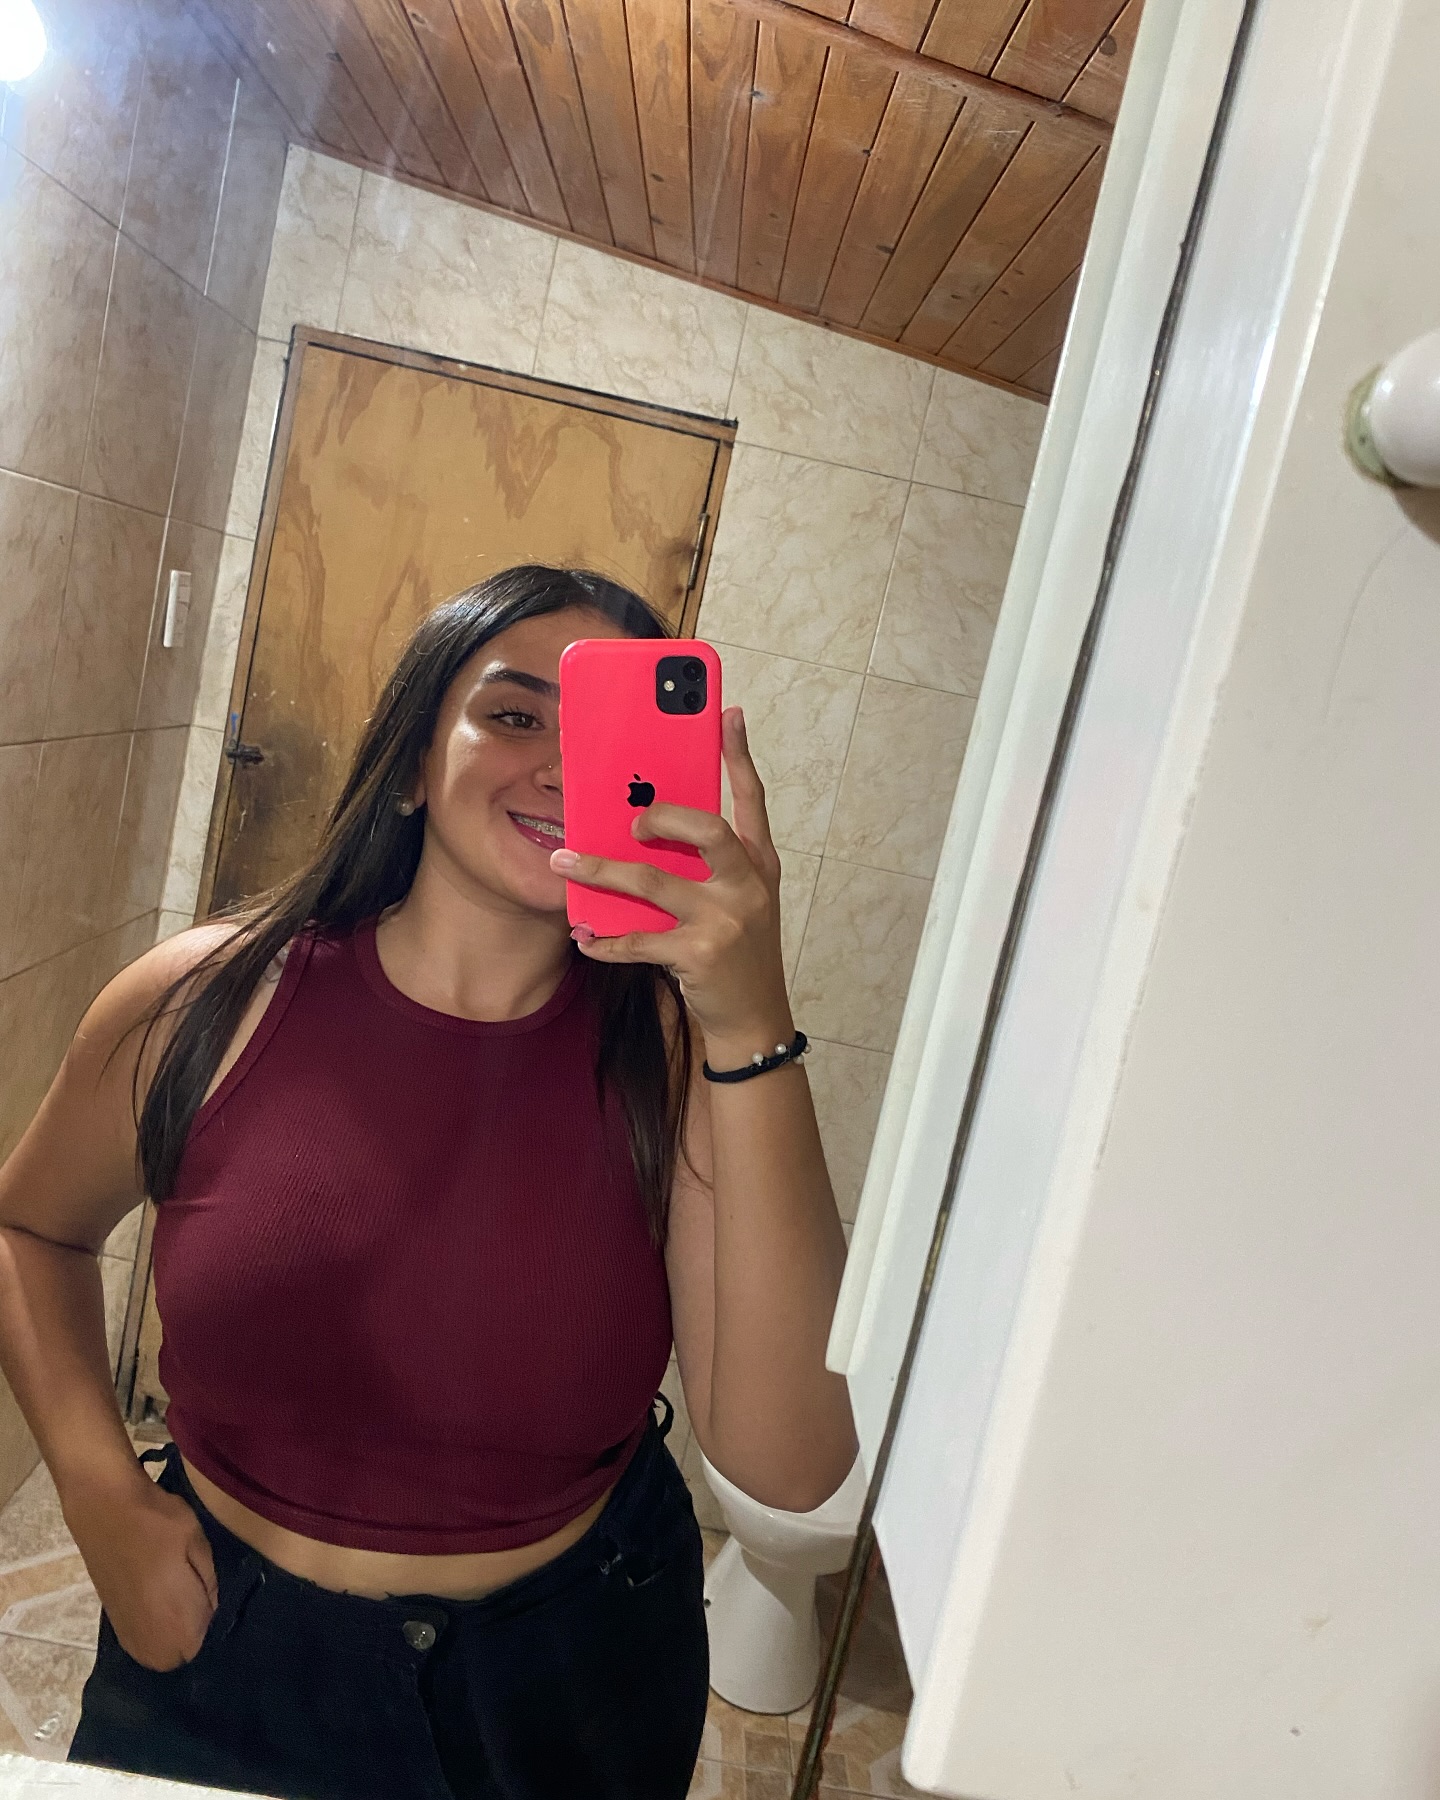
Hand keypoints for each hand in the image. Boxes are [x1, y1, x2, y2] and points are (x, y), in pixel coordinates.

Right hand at [65, 1472, 217, 1670]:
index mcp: (176, 1628)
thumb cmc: (158, 1523)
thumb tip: (212, 1609)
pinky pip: (143, 1640)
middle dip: (193, 1629)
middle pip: (183, 1654)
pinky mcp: (113, 1623)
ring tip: (174, 1590)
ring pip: (161, 1650)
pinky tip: (157, 1595)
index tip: (212, 1595)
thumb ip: (210, 1585)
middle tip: (194, 1590)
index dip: (212, 1620)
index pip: (207, 1645)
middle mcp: (150, 1644)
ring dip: (172, 1630)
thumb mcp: (199, 1545)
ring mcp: (128, 1636)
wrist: (104, 1510)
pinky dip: (154, 1625)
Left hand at [550, 707, 792, 1052]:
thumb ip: (708, 867)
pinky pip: (637, 940)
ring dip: (600, 871)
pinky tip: (584, 937)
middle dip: (661, 816)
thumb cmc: (738, 954)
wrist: (756, 1021)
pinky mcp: (699, 954)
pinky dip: (604, 940)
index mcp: (759, 865)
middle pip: (704, 829)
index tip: (727, 714)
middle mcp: (748, 886)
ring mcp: (725, 920)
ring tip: (566, 862)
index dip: (739, 755)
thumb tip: (648, 827)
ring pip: (651, 881)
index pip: (752, 800)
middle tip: (633, 819)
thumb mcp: (739, 902)